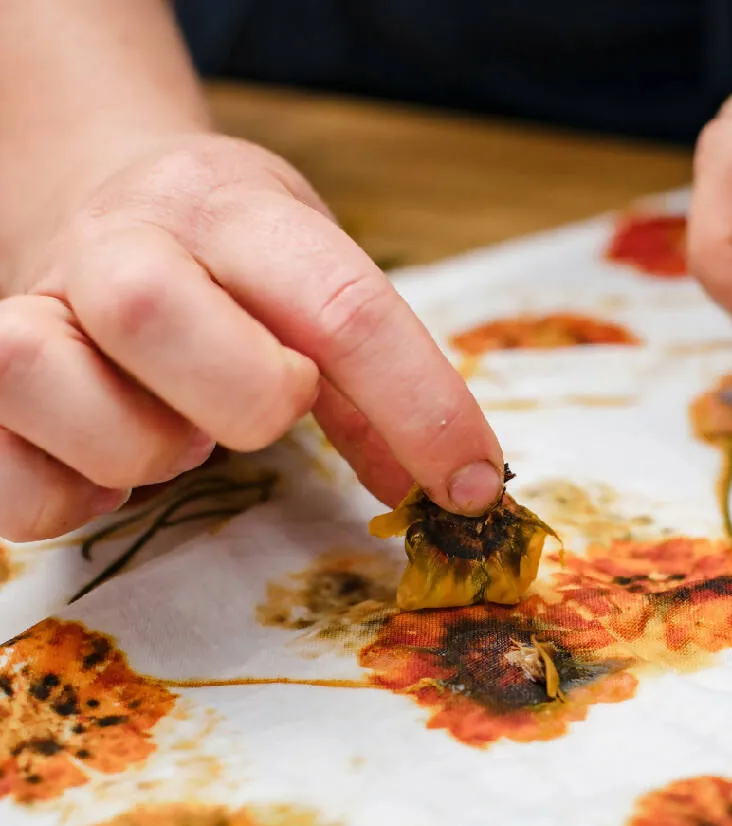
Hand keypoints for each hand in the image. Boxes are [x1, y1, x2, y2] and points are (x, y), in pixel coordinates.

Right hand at [0, 134, 502, 540]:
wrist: (100, 203)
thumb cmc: (229, 261)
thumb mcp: (313, 284)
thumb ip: (375, 388)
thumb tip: (448, 487)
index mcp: (231, 210)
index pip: (339, 305)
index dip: (420, 409)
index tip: (470, 485)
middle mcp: (118, 243)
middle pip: (153, 311)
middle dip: (244, 398)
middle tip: (270, 408)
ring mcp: (29, 307)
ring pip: (45, 378)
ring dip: (144, 448)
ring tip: (178, 434)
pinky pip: (13, 483)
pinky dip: (74, 500)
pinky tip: (110, 469)